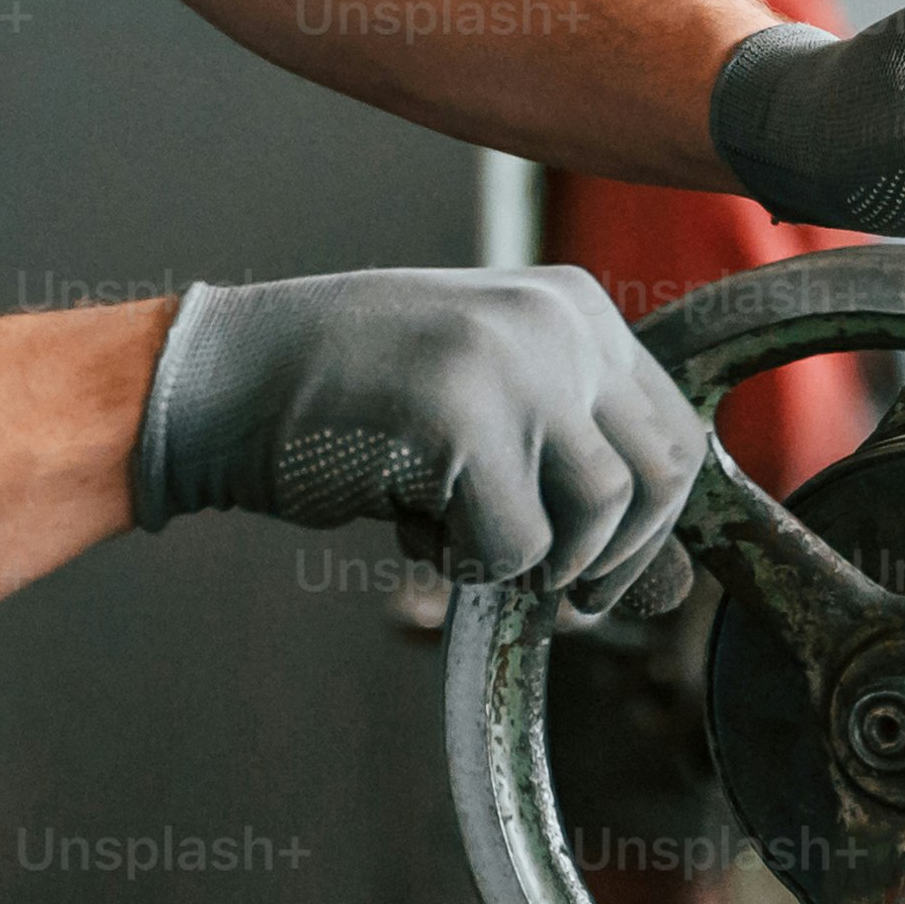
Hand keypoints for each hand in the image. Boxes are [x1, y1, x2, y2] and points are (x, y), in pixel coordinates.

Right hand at [132, 269, 704, 614]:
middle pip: (664, 475)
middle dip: (621, 558)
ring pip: (600, 513)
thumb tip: (673, 582)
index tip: (606, 569)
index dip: (654, 521)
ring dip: (542, 564)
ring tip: (464, 544)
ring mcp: (514, 363)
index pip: (676, 429)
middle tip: (568, 598)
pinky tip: (412, 527)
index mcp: (574, 305)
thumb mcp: (486, 399)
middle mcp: (559, 322)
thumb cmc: (354, 402)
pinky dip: (470, 566)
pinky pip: (519, 547)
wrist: (228, 381)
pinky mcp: (463, 418)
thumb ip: (568, 456)